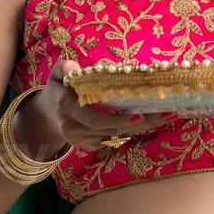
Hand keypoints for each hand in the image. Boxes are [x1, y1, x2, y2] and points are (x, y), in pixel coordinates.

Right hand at [16, 59, 160, 154]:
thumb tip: (73, 67)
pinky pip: (114, 139)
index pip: (94, 119)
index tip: (139, 115)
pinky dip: (132, 130)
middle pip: (112, 130)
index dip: (117, 120)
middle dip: (140, 123)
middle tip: (166, 113)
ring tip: (167, 115)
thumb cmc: (58, 89)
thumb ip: (63, 68)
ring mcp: (81, 140)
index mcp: (67, 108)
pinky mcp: (89, 146)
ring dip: (142, 127)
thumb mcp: (56, 75)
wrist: (47, 115)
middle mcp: (74, 128)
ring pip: (117, 135)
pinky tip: (151, 121)